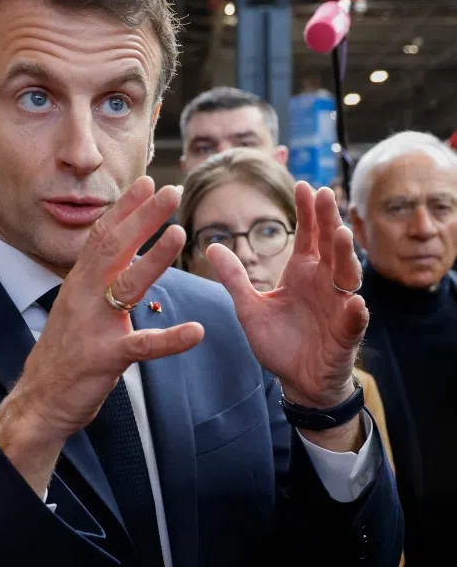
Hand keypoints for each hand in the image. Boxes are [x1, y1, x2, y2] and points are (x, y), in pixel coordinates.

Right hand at [0, 178, 203, 494]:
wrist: (39, 399)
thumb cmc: (63, 353)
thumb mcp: (75, 307)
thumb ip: (95, 281)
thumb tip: (118, 254)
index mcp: (78, 283)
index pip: (102, 236)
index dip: (125, 208)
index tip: (147, 182)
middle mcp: (83, 296)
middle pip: (114, 248)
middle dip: (143, 218)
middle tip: (171, 191)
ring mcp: (93, 325)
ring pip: (126, 285)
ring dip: (154, 258)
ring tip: (180, 234)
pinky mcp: (104, 357)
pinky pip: (141, 346)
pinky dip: (169, 339)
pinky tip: (195, 332)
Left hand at [209, 183, 367, 409]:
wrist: (297, 380)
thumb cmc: (279, 341)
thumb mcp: (249, 308)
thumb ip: (234, 278)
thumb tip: (211, 246)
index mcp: (303, 274)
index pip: (309, 236)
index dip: (308, 212)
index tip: (304, 186)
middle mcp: (325, 285)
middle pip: (330, 247)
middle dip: (328, 221)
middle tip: (325, 195)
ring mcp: (339, 308)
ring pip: (347, 277)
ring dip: (346, 256)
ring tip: (342, 235)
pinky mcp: (346, 335)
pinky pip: (353, 322)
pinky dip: (355, 313)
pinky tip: (355, 302)